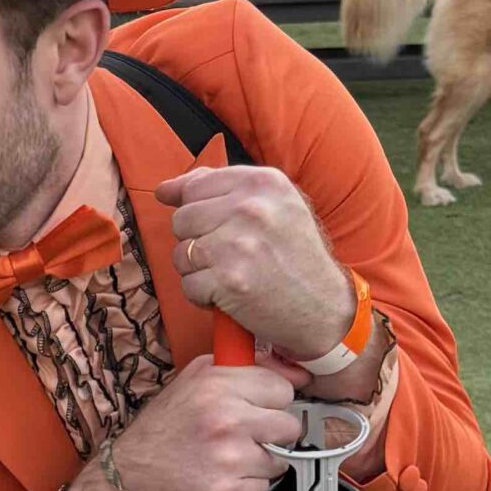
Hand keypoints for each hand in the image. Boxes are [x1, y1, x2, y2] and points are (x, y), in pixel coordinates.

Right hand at [101, 356, 306, 490]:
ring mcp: (229, 460)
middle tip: (244, 437)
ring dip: (258, 462)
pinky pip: (263, 488)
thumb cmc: (162, 430)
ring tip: (228, 459)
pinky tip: (221, 479)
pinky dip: (246, 487)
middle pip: (289, 426)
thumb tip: (298, 374)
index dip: (269, 402)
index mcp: (217, 386)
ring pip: (279, 460)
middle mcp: (225, 420)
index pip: (283, 390)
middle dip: (270, 433)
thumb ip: (244, 368)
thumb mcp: (194, 381)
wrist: (129, 480)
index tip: (255, 409)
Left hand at [158, 166, 353, 362]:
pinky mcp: (229, 281)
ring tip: (230, 274)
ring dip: (197, 271)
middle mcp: (251, 208)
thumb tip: (166, 190)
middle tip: (227, 256)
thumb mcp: (276, 207)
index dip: (189, 208)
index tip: (202, 224)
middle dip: (195, 242)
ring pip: (181, 253)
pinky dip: (203, 296)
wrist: (324, 307)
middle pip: (182, 220)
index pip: (195, 186)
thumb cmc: (296, 256)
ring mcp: (238, 245)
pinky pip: (188, 286)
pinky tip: (229, 295)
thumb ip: (224, 189)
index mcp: (263, 183)